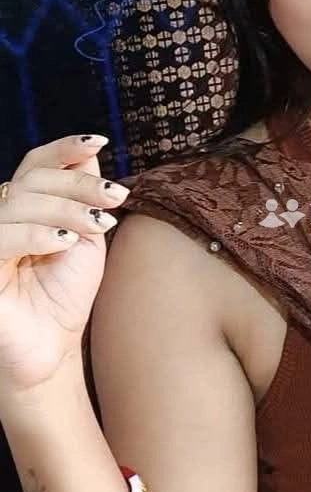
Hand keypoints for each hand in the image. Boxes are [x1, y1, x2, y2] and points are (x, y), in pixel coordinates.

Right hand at [0, 135, 129, 397]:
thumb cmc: (64, 296)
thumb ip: (82, 197)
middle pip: (33, 179)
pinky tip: (63, 242)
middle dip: (80, 184)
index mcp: (22, 207)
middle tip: (117, 199)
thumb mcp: (84, 239)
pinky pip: (0, 237)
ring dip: (65, 208)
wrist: (51, 349)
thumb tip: (89, 152)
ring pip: (18, 201)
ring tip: (99, 225)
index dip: (62, 149)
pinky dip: (34, 234)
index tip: (98, 142)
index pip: (35, 165)